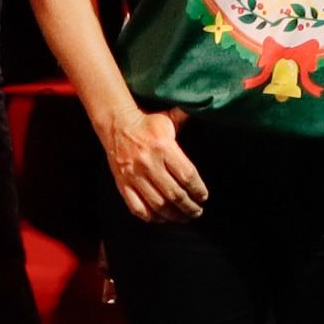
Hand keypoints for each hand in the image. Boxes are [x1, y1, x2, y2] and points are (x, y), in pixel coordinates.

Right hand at [99, 104, 211, 222]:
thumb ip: (186, 119)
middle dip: (190, 207)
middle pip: (175, 194)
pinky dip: (151, 217)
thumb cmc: (147, 123)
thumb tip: (208, 105)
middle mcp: (148, 163)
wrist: (116, 124)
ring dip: (174, 215)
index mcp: (163, 147)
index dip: (198, 190)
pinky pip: (137, 208)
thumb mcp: (168, 119)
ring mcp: (134, 176)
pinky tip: (161, 218)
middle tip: (197, 211)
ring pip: (158, 204)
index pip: (187, 176)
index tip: (203, 196)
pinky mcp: (122, 184)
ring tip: (184, 217)